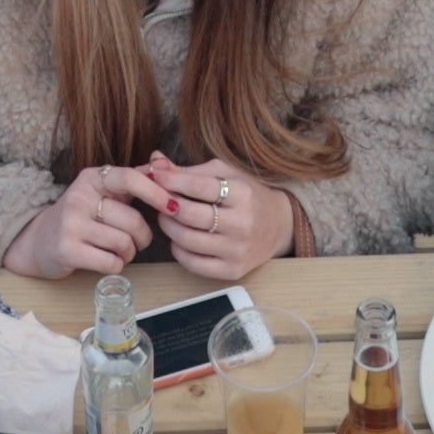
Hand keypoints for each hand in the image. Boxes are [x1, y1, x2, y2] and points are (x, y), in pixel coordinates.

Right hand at [1, 166, 162, 280]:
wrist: (40, 241)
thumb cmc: (82, 215)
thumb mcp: (104, 192)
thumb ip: (135, 178)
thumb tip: (163, 163)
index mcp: (92, 178)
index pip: (130, 178)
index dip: (156, 193)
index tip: (174, 206)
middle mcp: (79, 197)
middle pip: (133, 221)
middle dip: (143, 237)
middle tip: (136, 241)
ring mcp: (71, 224)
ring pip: (124, 243)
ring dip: (129, 253)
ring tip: (119, 251)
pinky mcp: (67, 250)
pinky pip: (111, 263)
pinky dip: (116, 265)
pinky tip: (106, 260)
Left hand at [144, 156, 300, 278]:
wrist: (278, 226)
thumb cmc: (247, 195)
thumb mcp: (224, 174)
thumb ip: (189, 171)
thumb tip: (155, 163)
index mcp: (242, 194)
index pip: (199, 186)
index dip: (172, 180)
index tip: (155, 175)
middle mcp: (242, 223)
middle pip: (190, 215)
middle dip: (166, 205)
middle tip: (158, 199)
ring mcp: (238, 249)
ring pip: (188, 240)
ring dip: (168, 227)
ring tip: (167, 217)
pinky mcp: (233, 270)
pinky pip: (194, 263)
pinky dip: (178, 250)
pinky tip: (179, 239)